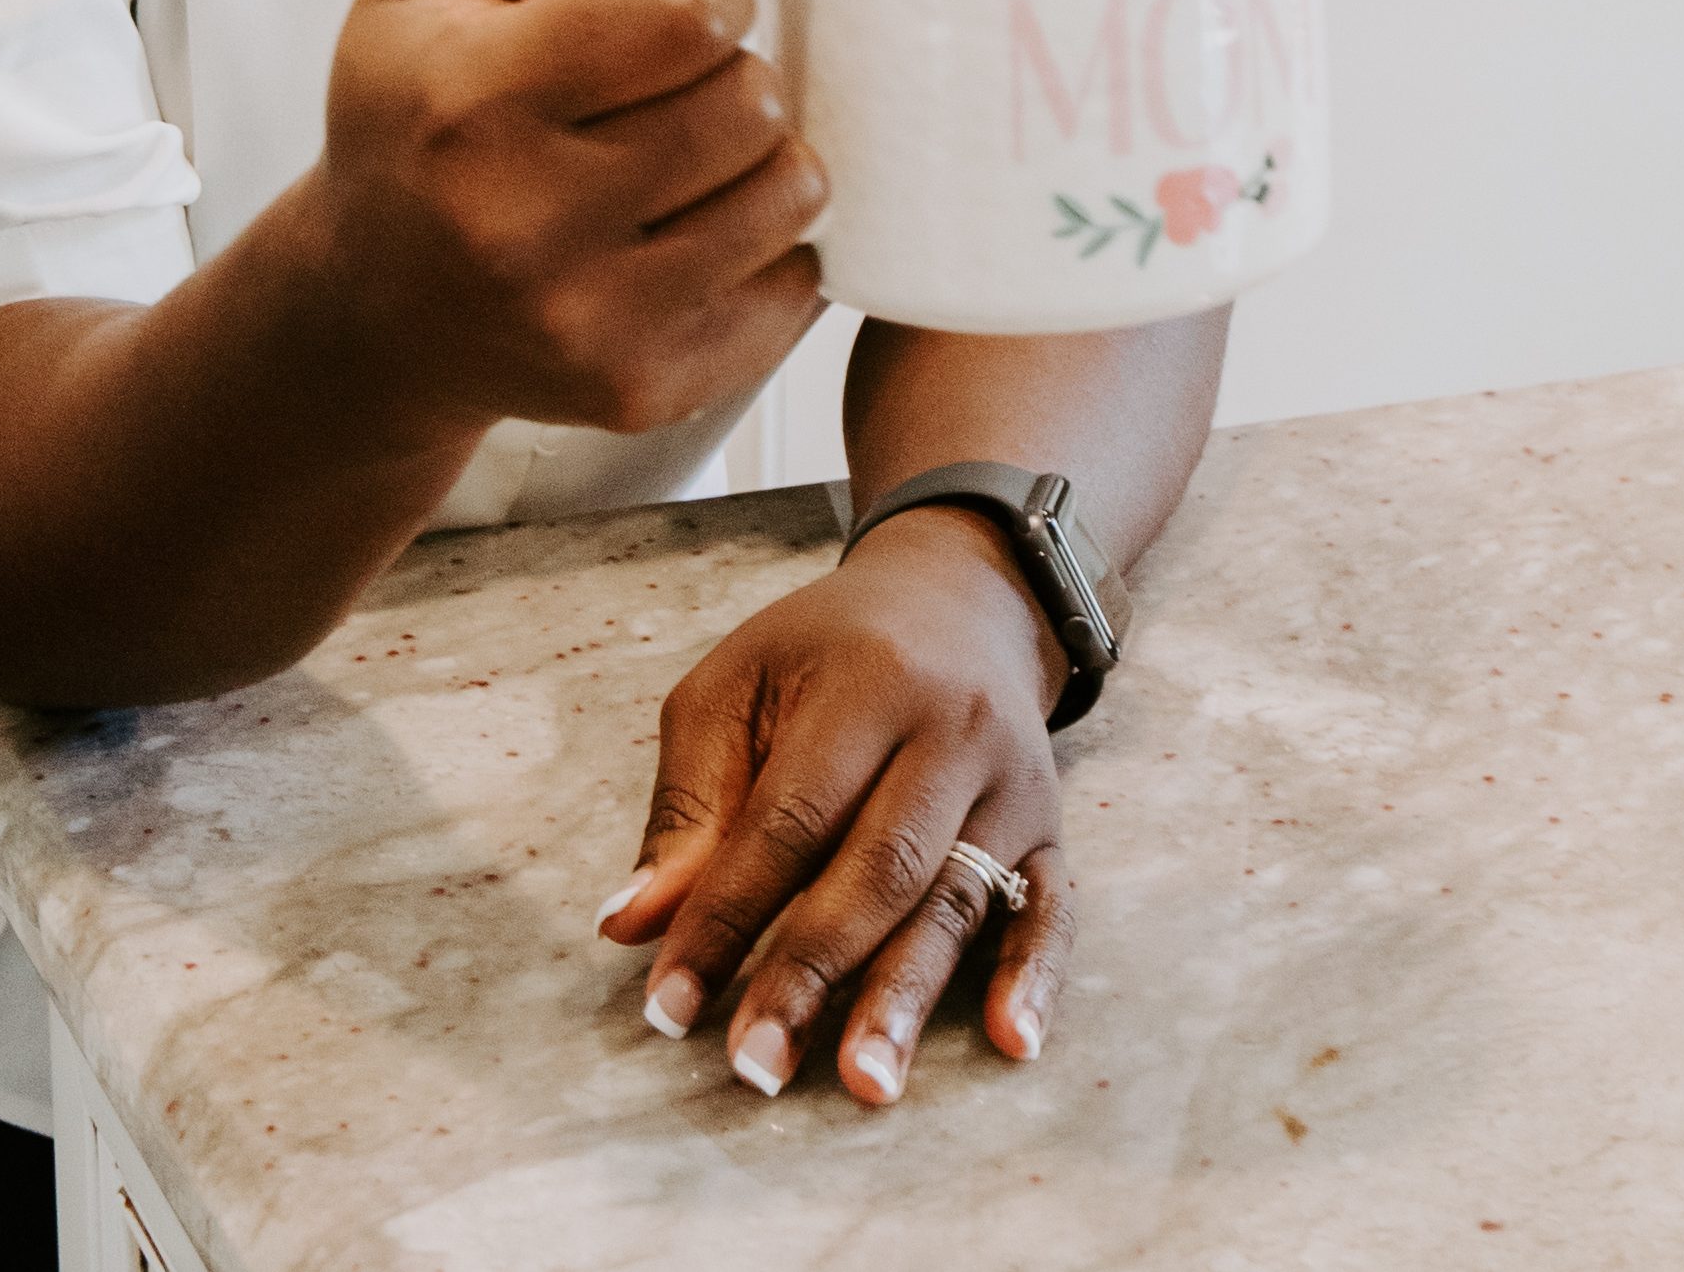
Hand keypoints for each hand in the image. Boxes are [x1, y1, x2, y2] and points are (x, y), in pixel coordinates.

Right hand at [299, 0, 826, 444]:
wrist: (373, 302)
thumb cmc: (407, 109)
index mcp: (469, 100)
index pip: (686, 9)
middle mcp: (524, 226)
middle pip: (747, 98)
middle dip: (725, 64)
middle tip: (659, 76)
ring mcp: (589, 324)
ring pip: (788, 192)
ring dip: (754, 152)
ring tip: (677, 145)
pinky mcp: (646, 389)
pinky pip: (796, 288)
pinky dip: (761, 243)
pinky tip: (686, 222)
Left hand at [599, 512, 1071, 1105]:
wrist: (956, 599)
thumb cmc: (825, 652)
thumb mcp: (739, 686)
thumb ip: (689, 804)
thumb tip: (629, 923)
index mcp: (864, 684)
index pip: (786, 819)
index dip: (724, 915)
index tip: (668, 1005)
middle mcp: (950, 731)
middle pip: (877, 869)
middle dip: (810, 974)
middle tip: (756, 1067)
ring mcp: (1013, 784)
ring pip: (958, 902)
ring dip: (905, 999)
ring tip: (864, 1084)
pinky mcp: (1051, 829)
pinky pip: (1053, 910)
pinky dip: (1036, 978)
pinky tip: (1010, 1042)